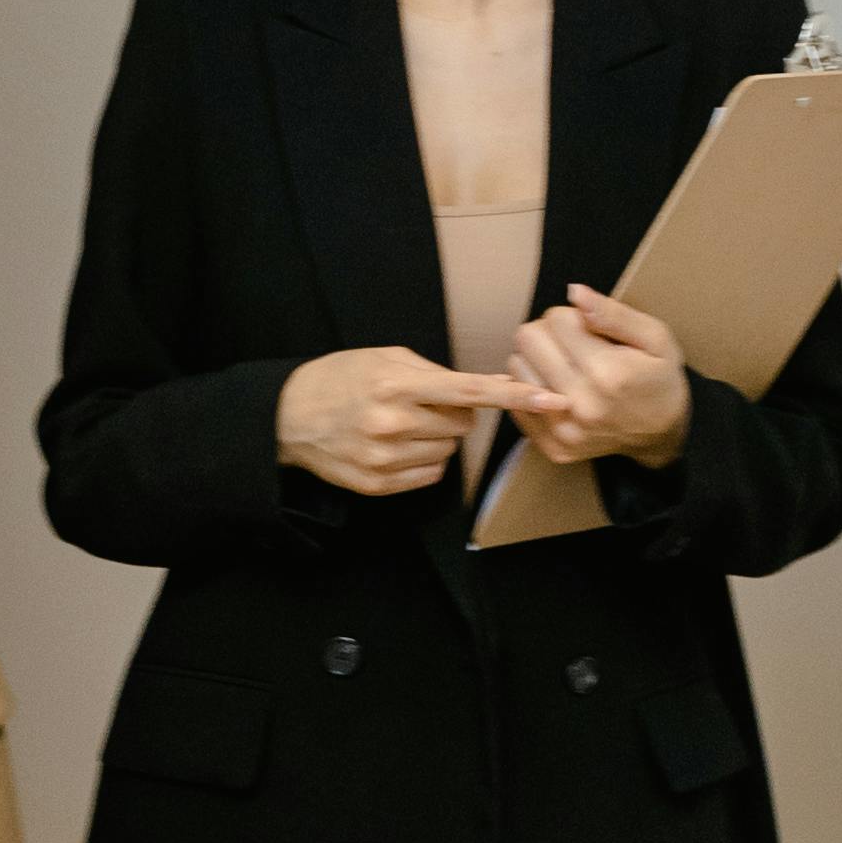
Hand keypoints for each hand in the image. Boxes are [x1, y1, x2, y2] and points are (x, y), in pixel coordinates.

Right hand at [277, 344, 524, 498]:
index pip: (470, 391)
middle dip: (452, 414)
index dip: (516, 396)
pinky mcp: (378, 484)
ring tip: (400, 426)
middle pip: (463, 425)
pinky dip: (423, 461)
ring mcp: (386, 458)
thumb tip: (474, 393)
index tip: (552, 399)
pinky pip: (431, 475)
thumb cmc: (341, 379)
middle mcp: (394, 423)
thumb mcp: (383, 358)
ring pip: (448, 452)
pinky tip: (395, 447)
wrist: (289, 417)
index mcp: (398, 385)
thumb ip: (431, 372)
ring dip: (436, 439)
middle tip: (420, 405)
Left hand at [507, 284, 690, 471]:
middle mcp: (582, 404)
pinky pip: (516, 402)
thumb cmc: (659, 379)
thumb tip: (574, 292)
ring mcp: (565, 430)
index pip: (556, 319)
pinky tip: (557, 387)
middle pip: (528, 340)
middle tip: (573, 343)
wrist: (662, 435)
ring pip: (516, 367)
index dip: (572, 316)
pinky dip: (531, 388)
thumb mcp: (655, 338)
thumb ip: (613, 314)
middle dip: (549, 332)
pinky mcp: (553, 446)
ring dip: (536, 359)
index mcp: (608, 373)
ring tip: (565, 364)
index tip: (589, 328)